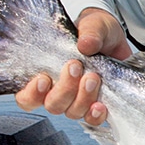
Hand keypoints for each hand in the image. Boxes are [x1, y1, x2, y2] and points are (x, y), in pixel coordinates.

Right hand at [15, 8, 129, 124]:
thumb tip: (85, 44)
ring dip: (83, 98)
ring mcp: (78, 101)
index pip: (26, 97)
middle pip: (53, 105)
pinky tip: (100, 105)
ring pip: (72, 112)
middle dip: (65, 89)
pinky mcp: (96, 106)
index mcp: (45, 74)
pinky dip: (95, 115)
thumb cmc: (96, 33)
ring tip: (93, 78)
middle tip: (76, 67)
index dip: (31, 94)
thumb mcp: (94, 24)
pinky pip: (92, 120)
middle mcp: (59, 91)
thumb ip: (89, 31)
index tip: (43, 79)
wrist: (117, 40)